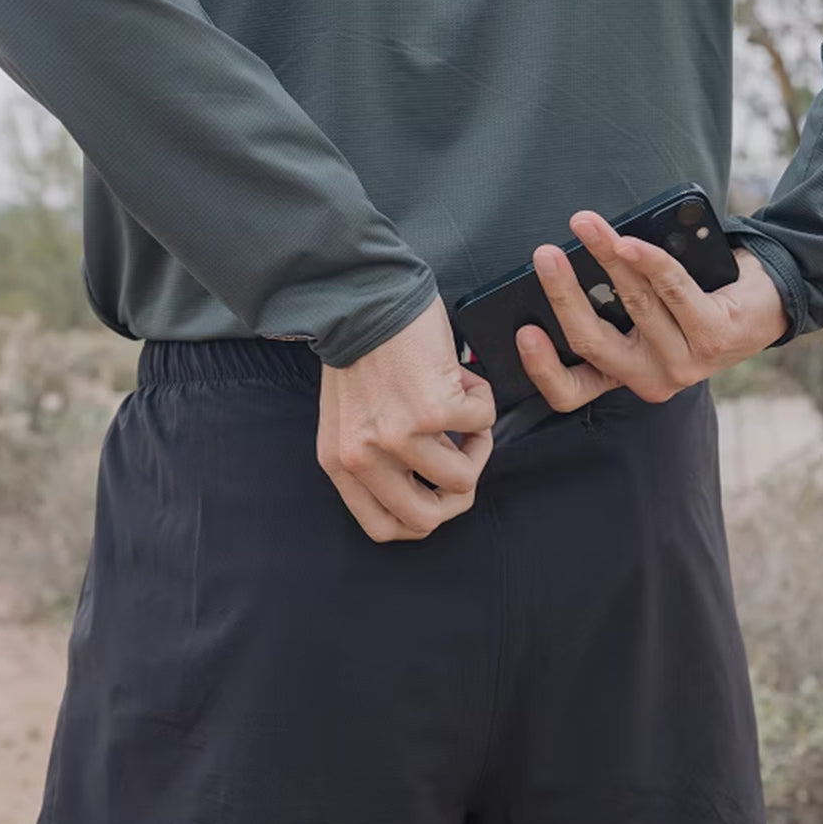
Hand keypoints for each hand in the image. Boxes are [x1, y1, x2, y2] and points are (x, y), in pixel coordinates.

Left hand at [317, 294, 496, 542]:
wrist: (366, 296)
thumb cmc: (362, 349)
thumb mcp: (349, 417)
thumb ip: (377, 458)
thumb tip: (428, 482)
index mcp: (340, 463)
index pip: (383, 528)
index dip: (420, 520)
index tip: (436, 497)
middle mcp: (365, 457)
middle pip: (426, 519)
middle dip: (456, 497)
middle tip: (465, 464)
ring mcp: (400, 437)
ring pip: (463, 477)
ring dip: (477, 442)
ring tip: (465, 409)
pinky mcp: (434, 411)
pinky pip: (481, 425)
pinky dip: (481, 400)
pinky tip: (461, 376)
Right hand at [516, 210, 789, 410]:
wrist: (766, 301)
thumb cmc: (695, 302)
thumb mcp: (644, 314)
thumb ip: (609, 307)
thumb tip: (565, 271)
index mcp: (624, 377)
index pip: (571, 392)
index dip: (543, 368)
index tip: (524, 332)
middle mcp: (650, 380)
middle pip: (592, 342)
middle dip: (562, 294)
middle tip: (544, 256)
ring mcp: (683, 365)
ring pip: (632, 304)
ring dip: (604, 255)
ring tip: (586, 226)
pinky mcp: (713, 339)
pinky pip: (671, 289)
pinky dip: (647, 260)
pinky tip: (629, 240)